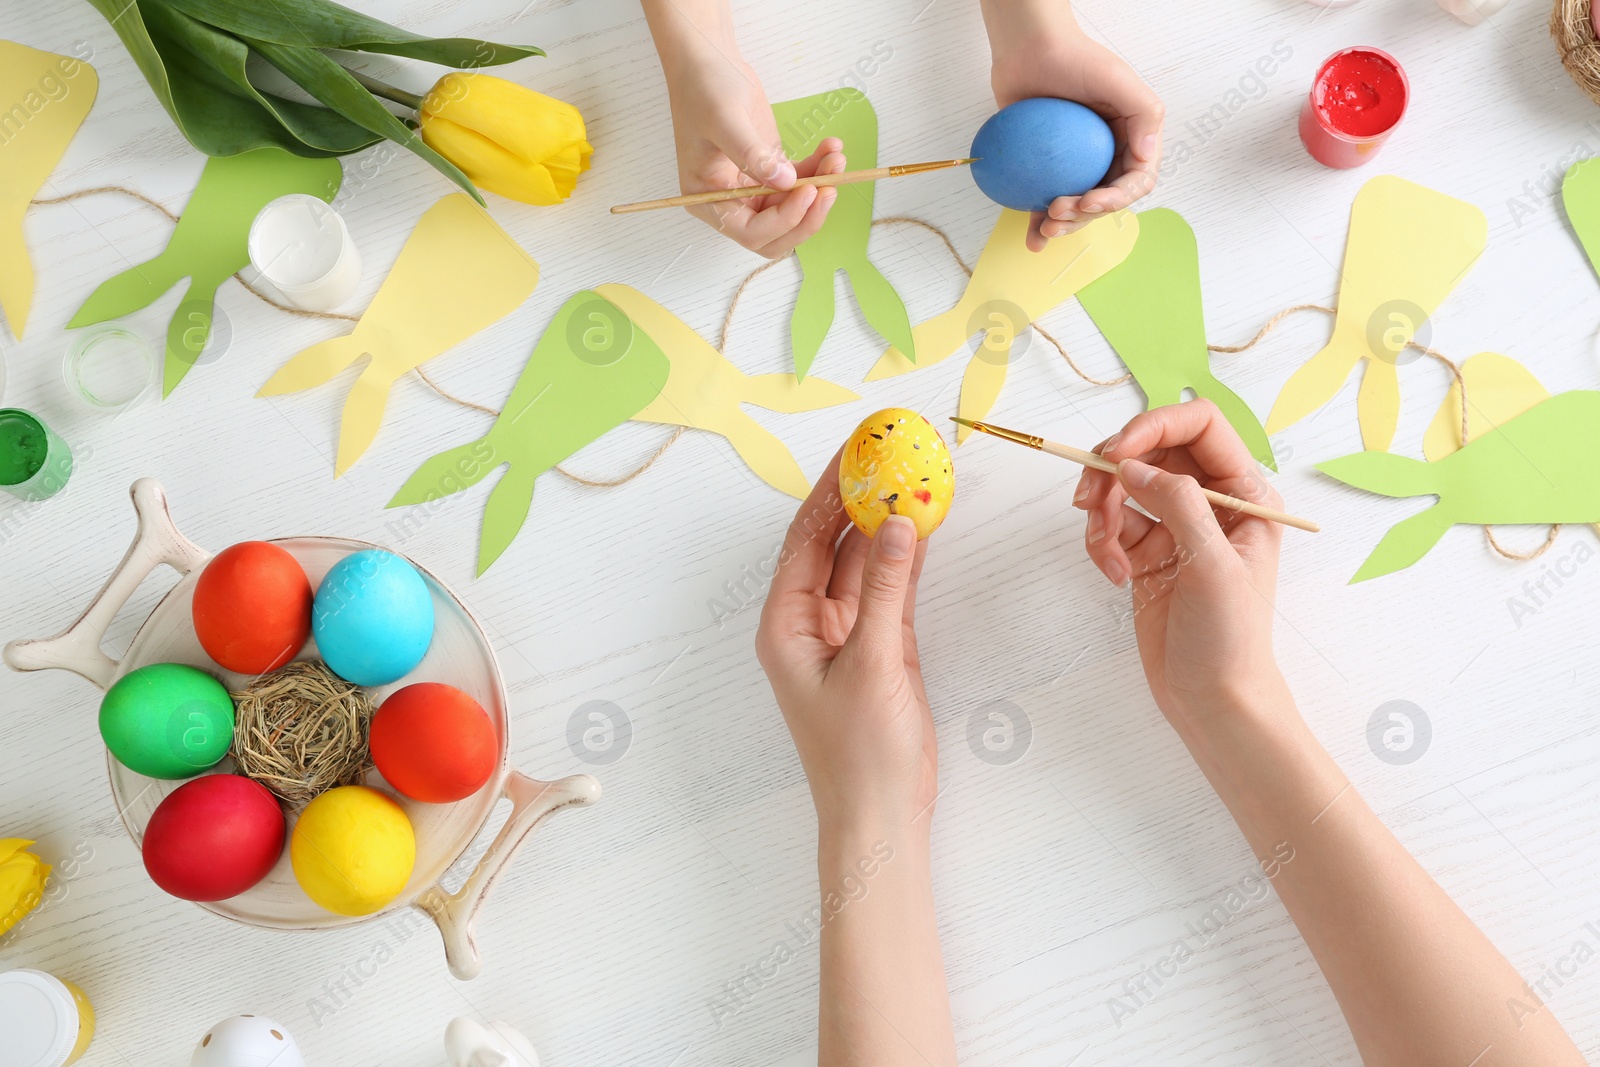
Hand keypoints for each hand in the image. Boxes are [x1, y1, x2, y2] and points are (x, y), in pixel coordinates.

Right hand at [663, 55, 843, 257]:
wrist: (711, 60)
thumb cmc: (705, 88)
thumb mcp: (725, 120)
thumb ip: (753, 155)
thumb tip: (785, 184)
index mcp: (707, 200)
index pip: (750, 232)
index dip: (783, 220)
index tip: (807, 192)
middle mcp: (729, 201)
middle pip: (776, 233)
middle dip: (806, 216)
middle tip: (829, 188)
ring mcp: (751, 188)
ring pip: (793, 210)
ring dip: (819, 190)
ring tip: (836, 159)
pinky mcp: (770, 171)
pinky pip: (800, 183)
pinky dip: (818, 170)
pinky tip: (831, 148)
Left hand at [755, 450, 937, 829]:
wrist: (882, 816)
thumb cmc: (861, 754)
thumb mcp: (873, 663)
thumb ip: (884, 590)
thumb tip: (899, 524)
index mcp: (784, 625)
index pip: (803, 539)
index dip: (829, 491)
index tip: (856, 450)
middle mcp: (808, 623)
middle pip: (830, 543)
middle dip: (858, 499)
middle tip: (887, 452)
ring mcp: (845, 634)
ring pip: (863, 563)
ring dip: (886, 524)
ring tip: (912, 474)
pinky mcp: (880, 648)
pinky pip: (888, 589)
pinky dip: (906, 559)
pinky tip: (924, 524)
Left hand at [988, 8, 1163, 250]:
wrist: (1028, 49)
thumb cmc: (1075, 58)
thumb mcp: (1117, 79)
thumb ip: (1143, 114)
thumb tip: (1148, 157)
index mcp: (1132, 140)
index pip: (1135, 182)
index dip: (1116, 199)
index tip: (1088, 199)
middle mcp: (1107, 156)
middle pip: (1104, 202)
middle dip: (1085, 217)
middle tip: (1057, 210)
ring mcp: (1076, 165)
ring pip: (1076, 208)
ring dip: (1064, 226)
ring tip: (1044, 229)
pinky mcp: (1046, 168)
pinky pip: (1044, 201)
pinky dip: (1038, 222)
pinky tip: (1032, 238)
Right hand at [1072, 400, 1282, 725]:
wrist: (1212, 699)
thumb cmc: (1230, 638)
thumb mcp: (1212, 564)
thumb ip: (1176, 504)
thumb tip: (1130, 465)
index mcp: (1244, 493)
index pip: (1199, 425)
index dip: (1154, 425)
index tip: (1117, 452)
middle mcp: (1210, 501)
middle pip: (1151, 449)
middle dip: (1114, 470)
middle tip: (1089, 500)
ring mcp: (1175, 525)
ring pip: (1122, 485)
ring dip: (1101, 511)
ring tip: (1106, 551)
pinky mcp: (1145, 551)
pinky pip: (1110, 523)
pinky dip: (1100, 543)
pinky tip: (1113, 575)